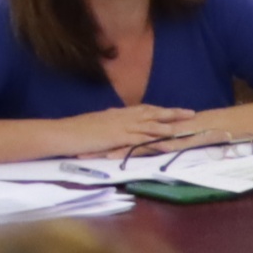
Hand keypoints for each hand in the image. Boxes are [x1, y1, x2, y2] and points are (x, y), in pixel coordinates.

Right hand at [50, 104, 199, 158]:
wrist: (62, 133)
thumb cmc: (73, 131)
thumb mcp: (93, 124)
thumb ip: (105, 121)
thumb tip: (110, 118)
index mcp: (116, 114)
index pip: (142, 109)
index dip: (158, 110)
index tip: (172, 110)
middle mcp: (122, 117)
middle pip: (152, 113)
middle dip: (172, 113)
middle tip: (191, 113)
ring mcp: (121, 126)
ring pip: (151, 124)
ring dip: (170, 125)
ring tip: (188, 126)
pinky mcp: (119, 137)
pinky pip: (142, 138)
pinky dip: (157, 140)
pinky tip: (168, 142)